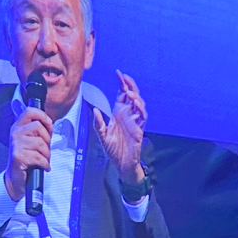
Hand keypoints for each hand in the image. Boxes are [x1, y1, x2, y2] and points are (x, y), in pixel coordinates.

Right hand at [5, 106, 52, 201]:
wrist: (16, 178)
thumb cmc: (26, 159)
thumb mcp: (31, 141)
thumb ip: (38, 131)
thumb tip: (50, 124)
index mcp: (18, 127)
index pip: (29, 111)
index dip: (42, 116)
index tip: (49, 125)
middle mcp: (15, 134)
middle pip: (38, 127)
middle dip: (47, 140)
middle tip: (45, 150)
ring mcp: (16, 145)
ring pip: (40, 143)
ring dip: (46, 154)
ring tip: (43, 159)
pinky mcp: (18, 156)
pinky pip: (39, 157)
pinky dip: (44, 164)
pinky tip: (43, 166)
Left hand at [93, 70, 146, 184]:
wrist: (121, 164)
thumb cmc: (113, 150)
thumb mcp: (102, 136)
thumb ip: (98, 123)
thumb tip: (95, 110)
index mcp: (119, 113)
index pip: (122, 94)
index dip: (122, 84)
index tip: (118, 73)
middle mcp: (128, 115)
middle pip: (132, 96)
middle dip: (130, 85)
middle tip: (125, 77)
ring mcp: (134, 121)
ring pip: (139, 104)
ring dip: (135, 97)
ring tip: (129, 93)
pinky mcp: (139, 129)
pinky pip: (142, 117)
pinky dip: (140, 109)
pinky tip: (136, 104)